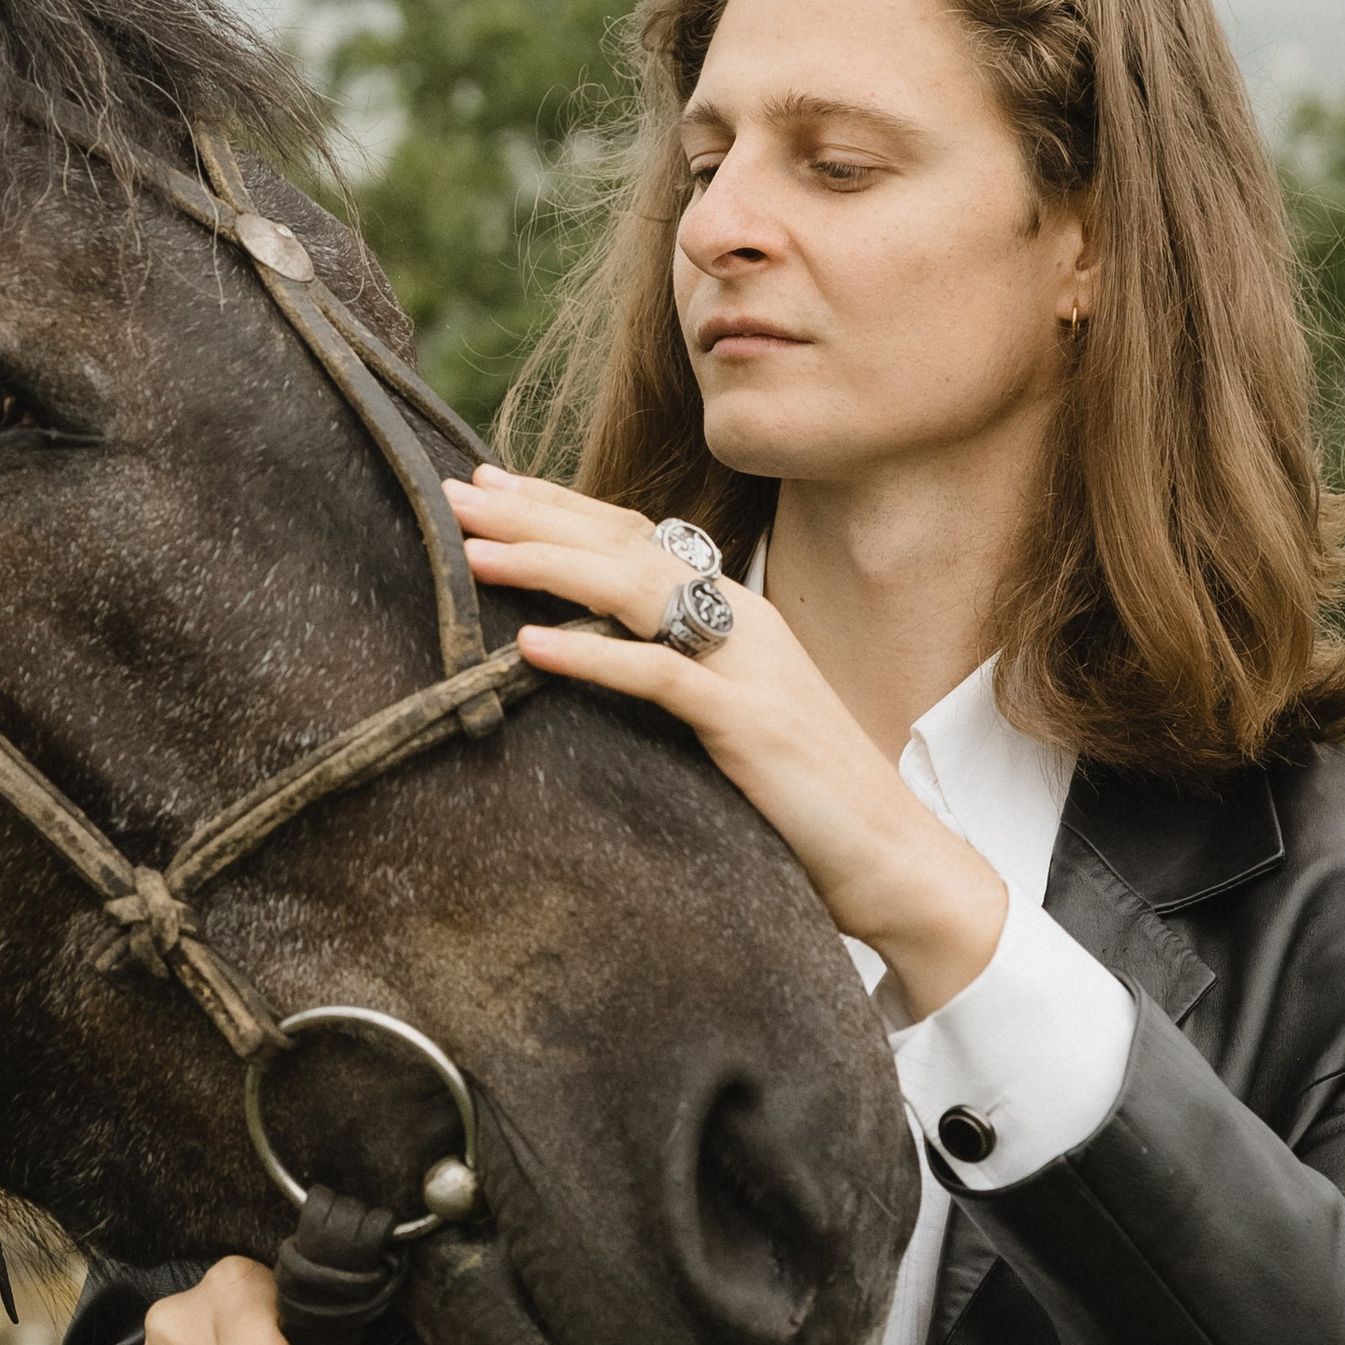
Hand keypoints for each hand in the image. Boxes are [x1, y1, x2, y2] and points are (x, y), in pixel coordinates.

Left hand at [452, 466, 1009, 1020]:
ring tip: (474, 554)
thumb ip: (674, 677)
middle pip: (623, 545)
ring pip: (635, 590)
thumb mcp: (729, 719)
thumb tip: (588, 659)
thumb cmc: (803, 798)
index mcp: (735, 613)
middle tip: (450, 496)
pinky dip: (592, 654)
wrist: (893, 858)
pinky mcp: (749, 722)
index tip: (485, 485)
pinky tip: (530, 645)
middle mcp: (742, 620)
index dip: (558, 506)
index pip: (634, 537)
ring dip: (547, 565)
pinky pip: (659, 675)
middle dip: (532, 517)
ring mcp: (749, 666)